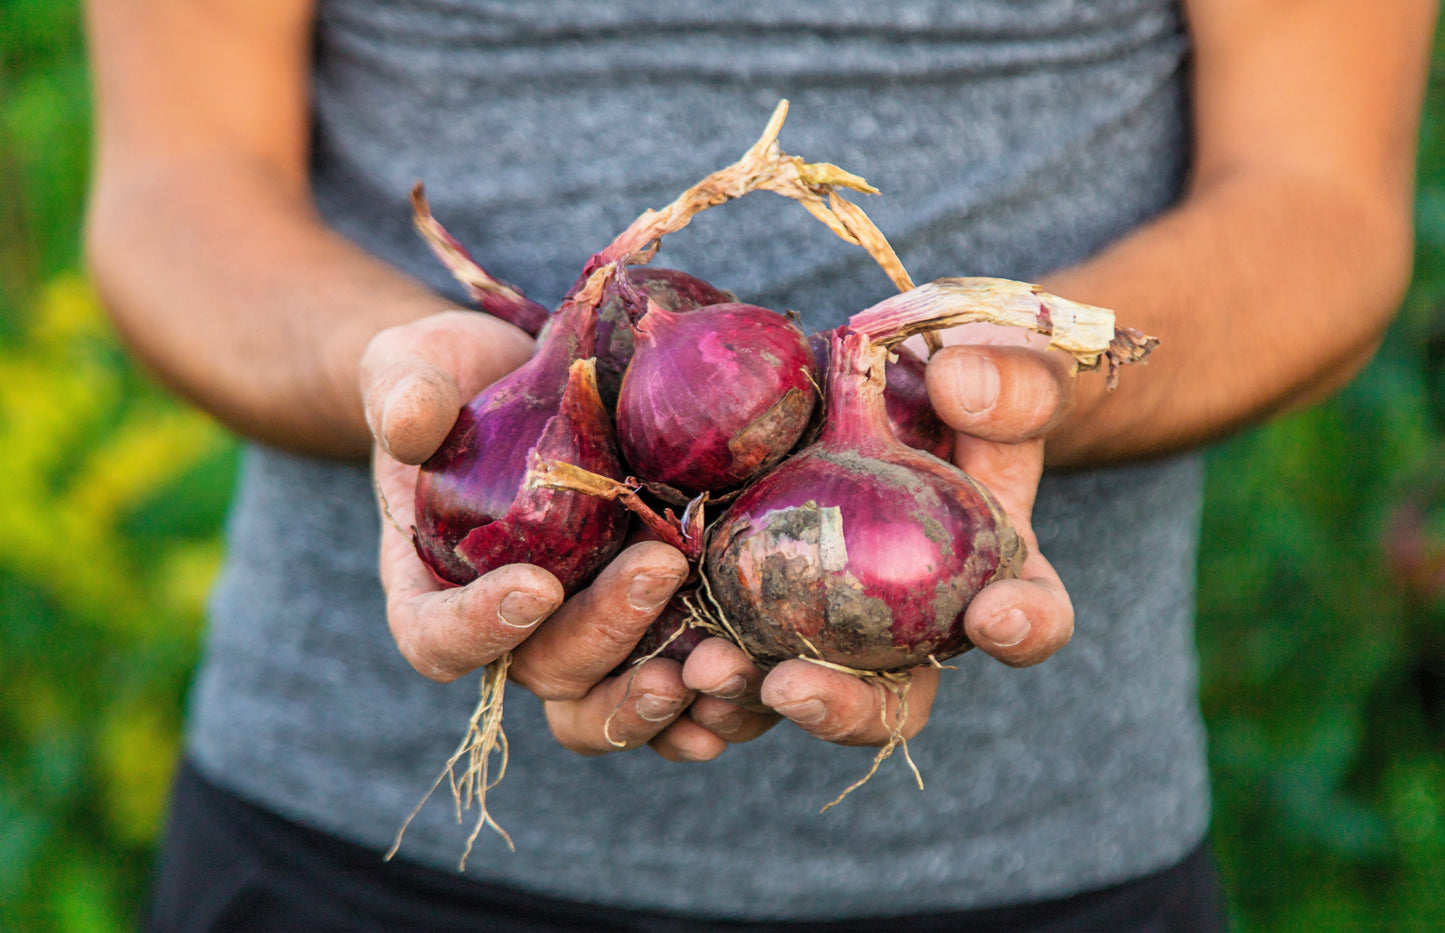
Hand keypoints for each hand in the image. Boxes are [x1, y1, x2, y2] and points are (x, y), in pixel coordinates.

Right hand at [361, 310, 702, 756]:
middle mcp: (508, 626)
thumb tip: (408, 424)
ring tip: (719, 659)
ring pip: (608, 700)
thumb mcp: (411, 369)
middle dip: (603, 633)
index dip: (480, 629)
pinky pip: (671, 683)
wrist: (528, 379)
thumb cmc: (455, 379)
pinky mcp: (645, 619)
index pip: (437, 638)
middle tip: (660, 567)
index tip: (535, 585)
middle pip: (546, 669)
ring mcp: (579, 628)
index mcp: (433, 585)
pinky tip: (750, 679)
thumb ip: (402, 393)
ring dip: (660, 695)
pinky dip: (709, 699)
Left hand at [681, 325, 1074, 749]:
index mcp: (997, 577)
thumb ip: (1004, 379)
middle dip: (845, 707)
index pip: (1028, 620)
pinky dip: (694, 672)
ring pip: (801, 690)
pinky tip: (657, 664)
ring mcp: (835, 626)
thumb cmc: (963, 386)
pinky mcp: (763, 607)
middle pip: (895, 699)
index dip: (1021, 628)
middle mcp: (915, 626)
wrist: (881, 389)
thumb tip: (957, 384)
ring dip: (750, 695)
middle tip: (791, 685)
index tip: (992, 616)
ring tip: (703, 672)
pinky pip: (731, 656)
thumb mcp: (1002, 368)